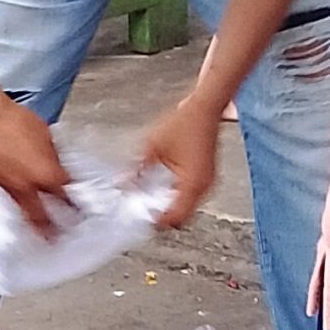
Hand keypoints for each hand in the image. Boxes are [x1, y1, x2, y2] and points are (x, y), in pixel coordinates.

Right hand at [0, 98, 72, 234]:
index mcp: (46, 173)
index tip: (78, 213)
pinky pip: (10, 202)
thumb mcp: (45, 136)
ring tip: (38, 235)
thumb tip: (59, 168)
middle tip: (57, 240)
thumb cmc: (16, 121)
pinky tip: (20, 211)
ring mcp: (9, 187)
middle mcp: (28, 186)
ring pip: (24, 213)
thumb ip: (54, 157)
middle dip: (51, 230)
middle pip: (42, 216)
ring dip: (33, 225)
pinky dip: (18, 210)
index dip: (73, 207)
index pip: (64, 197)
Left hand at [141, 92, 221, 230]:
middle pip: (182, 216)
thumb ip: (137, 170)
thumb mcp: (152, 147)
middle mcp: (204, 187)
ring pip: (186, 207)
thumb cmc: (184, 123)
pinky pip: (189, 195)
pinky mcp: (204, 176)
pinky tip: (160, 186)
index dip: (158, 221)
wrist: (204, 108)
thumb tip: (122, 185)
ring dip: (168, 205)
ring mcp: (206, 182)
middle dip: (162, 215)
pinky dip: (174, 195)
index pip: (176, 217)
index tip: (141, 217)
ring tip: (148, 198)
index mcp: (193, 182)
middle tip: (142, 209)